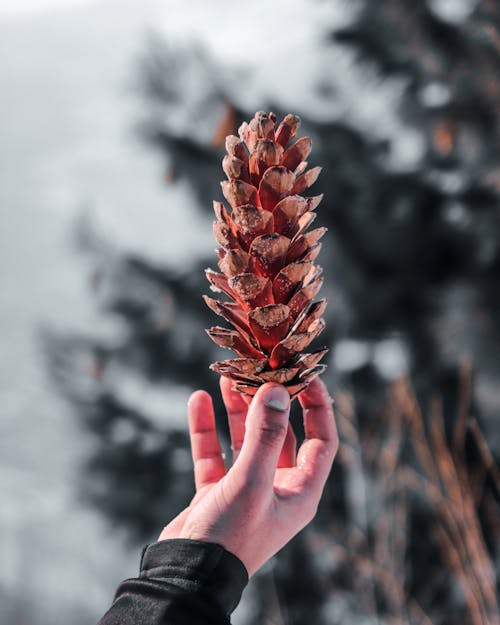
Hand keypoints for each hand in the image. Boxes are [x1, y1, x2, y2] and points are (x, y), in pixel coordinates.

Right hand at [158, 377, 337, 576]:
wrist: (186, 577)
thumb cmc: (230, 536)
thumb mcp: (252, 482)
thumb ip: (264, 435)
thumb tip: (276, 390)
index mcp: (300, 491)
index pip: (321, 439)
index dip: (318, 406)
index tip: (304, 374)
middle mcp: (277, 487)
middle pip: (280, 433)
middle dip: (268, 402)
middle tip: (258, 370)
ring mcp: (246, 489)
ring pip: (245, 439)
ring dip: (237, 410)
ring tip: (227, 378)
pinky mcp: (217, 491)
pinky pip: (214, 453)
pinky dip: (207, 429)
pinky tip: (198, 401)